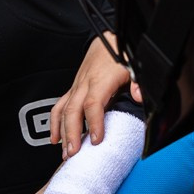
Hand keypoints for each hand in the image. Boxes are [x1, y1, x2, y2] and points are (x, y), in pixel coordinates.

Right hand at [49, 36, 132, 154]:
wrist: (107, 40)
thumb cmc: (121, 55)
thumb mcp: (134, 65)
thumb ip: (137, 82)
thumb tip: (138, 96)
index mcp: (101, 80)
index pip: (93, 103)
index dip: (94, 122)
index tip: (96, 140)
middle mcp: (85, 84)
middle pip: (73, 110)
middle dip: (71, 133)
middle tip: (73, 153)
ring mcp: (76, 86)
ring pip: (63, 110)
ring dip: (61, 132)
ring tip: (64, 152)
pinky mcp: (73, 88)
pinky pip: (59, 106)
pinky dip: (55, 123)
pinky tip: (55, 138)